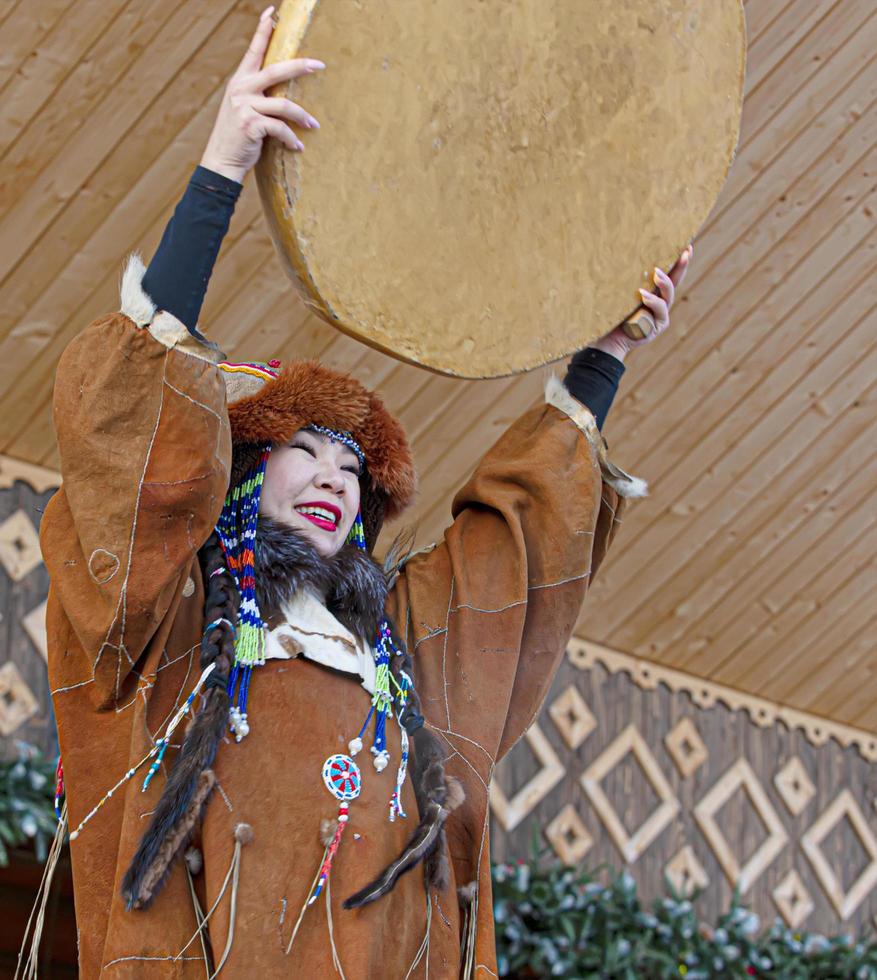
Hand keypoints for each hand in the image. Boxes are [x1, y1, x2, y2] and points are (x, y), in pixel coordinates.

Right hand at [200, 5, 324, 183]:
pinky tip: (298, 147)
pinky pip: (280, 128)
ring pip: (284, 105)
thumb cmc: (239, 137)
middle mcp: (240, 89)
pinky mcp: (251, 125)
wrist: (222, 161)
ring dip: (303, 117)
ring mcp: (245, 106)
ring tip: (313, 125)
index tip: (272, 12)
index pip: (253, 50)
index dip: (262, 30)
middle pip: (276, 70)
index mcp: (240, 81)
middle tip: (320, 65)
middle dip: (300, 66)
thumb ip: (259, 96)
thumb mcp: (244, 110)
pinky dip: (292, 139)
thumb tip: (284, 92)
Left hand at [589, 244, 692, 362]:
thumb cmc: (611, 312)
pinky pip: (658, 311)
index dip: (678, 260)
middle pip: (675, 282)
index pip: (669, 273)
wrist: (607, 338)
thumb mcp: (620, 292)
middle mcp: (660, 301)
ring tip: (656, 274)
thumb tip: (619, 250)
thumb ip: (626, 279)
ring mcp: (661, 315)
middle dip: (682, 266)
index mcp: (653, 291)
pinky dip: (651, 302)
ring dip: (664, 283)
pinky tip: (643, 295)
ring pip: (668, 296)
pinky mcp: (658, 326)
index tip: (687, 245)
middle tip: (686, 252)